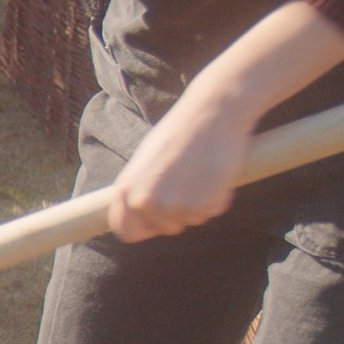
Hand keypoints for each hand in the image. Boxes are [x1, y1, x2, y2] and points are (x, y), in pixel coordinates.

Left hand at [108, 91, 258, 242]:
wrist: (211, 113)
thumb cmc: (180, 132)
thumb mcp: (146, 161)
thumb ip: (139, 188)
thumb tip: (136, 211)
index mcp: (126, 190)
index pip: (127, 231)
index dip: (145, 228)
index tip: (158, 220)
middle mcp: (145, 202)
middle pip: (165, 228)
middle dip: (179, 213)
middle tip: (189, 181)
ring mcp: (172, 207)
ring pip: (191, 220)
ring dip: (200, 202)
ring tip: (201, 171)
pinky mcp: (200, 206)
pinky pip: (211, 212)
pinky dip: (217, 197)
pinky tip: (215, 173)